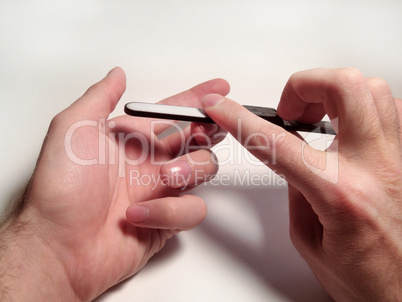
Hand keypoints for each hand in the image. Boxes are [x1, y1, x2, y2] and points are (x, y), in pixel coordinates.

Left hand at [0, 67, 229, 300]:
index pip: (172, 113)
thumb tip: (117, 74)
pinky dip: (170, 211)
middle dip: (209, 130)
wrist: (58, 246)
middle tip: (208, 129)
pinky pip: (192, 210)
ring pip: (203, 170)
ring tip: (166, 177)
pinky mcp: (166, 222)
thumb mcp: (73, 129)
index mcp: (132, 140)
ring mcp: (160, 192)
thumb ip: (100, 97)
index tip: (218, 89)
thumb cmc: (61, 189)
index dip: (196, 100)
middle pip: (196, 138)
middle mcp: (150, 163)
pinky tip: (140, 214)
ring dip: (191, 169)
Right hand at [201, 68, 401, 300]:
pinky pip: (391, 111)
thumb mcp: (310, 240)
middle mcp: (377, 168)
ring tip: (319, 117)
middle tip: (291, 110)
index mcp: (341, 194)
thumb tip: (293, 157)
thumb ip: (297, 190)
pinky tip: (348, 130)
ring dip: (335, 94)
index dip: (241, 120)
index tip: (222, 108)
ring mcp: (400, 159)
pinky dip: (362, 109)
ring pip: (373, 90)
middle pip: (344, 86)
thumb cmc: (369, 282)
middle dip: (304, 85)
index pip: (277, 143)